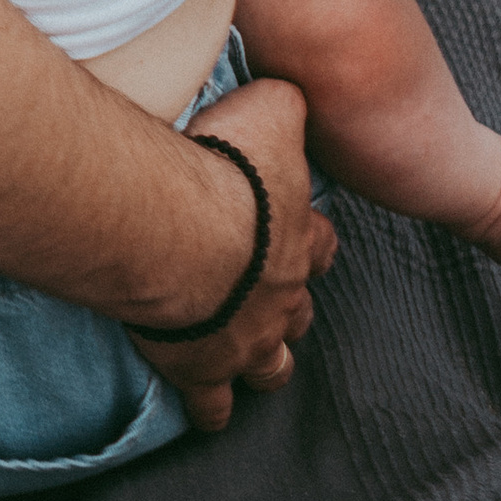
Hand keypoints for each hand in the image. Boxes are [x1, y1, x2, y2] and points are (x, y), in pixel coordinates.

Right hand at [128, 74, 335, 432]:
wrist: (178, 228)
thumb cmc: (225, 166)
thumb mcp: (268, 109)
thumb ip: (285, 103)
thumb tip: (292, 90)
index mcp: (300, 239)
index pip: (322, 245)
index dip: (313, 242)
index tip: (302, 237)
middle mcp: (281, 297)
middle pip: (300, 313)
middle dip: (290, 308)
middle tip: (267, 296)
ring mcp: (245, 340)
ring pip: (271, 367)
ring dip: (263, 362)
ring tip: (250, 359)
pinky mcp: (202, 370)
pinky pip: (213, 406)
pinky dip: (210, 410)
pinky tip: (204, 411)